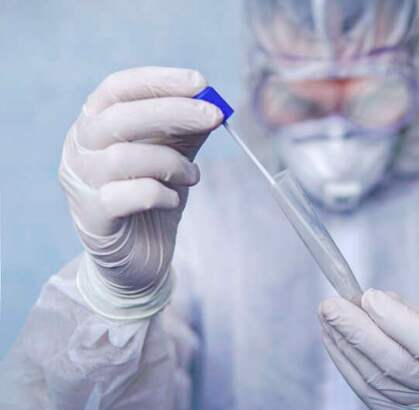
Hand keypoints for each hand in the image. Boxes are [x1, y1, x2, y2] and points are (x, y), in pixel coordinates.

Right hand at [59, 66, 221, 318]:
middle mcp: (79, 149)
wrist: (139, 256)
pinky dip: (161, 194)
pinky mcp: (94, 219)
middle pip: (119, 118)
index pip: (117, 88)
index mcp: (94, 125)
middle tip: (214, 116)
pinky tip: (173, 200)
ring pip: (124, 158)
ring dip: (171, 162)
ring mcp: (81, 184)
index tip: (200, 82)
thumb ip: (185, 130)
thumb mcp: (171, 155)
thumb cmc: (152, 196)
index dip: (158, 81)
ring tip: (193, 176)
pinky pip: (128, 196)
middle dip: (173, 112)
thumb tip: (214, 104)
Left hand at [319, 289, 418, 408]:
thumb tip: (365, 301)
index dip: (396, 319)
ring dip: (343, 343)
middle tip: (331, 305)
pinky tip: (331, 337)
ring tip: (326, 316)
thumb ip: (404, 312)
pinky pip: (363, 389)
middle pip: (396, 364)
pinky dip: (343, 360)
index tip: (369, 295)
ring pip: (375, 379)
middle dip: (357, 331)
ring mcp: (418, 408)